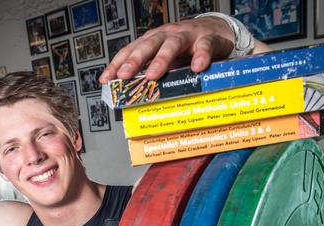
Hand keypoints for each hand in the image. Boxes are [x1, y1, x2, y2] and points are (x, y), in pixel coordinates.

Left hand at [99, 16, 234, 82]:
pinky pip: (204, 46)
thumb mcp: (167, 59)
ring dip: (161, 59)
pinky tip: (197, 67)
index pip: (131, 50)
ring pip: (172, 44)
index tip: (106, 79)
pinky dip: (200, 56)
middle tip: (124, 75)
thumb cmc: (188, 48)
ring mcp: (187, 36)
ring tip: (153, 75)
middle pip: (148, 45)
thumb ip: (154, 72)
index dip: (117, 64)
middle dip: (134, 60)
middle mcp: (167, 35)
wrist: (217, 31)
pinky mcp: (208, 39)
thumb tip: (136, 96)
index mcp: (154, 40)